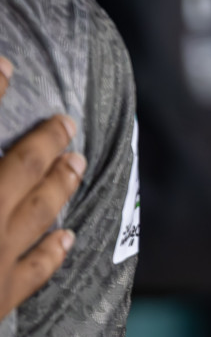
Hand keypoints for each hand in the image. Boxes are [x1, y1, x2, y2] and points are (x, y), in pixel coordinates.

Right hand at [0, 57, 84, 317]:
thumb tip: (9, 184)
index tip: (8, 65)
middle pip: (15, 170)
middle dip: (44, 143)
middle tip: (65, 121)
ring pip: (35, 214)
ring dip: (59, 185)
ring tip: (76, 163)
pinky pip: (33, 271)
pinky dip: (53, 250)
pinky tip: (68, 236)